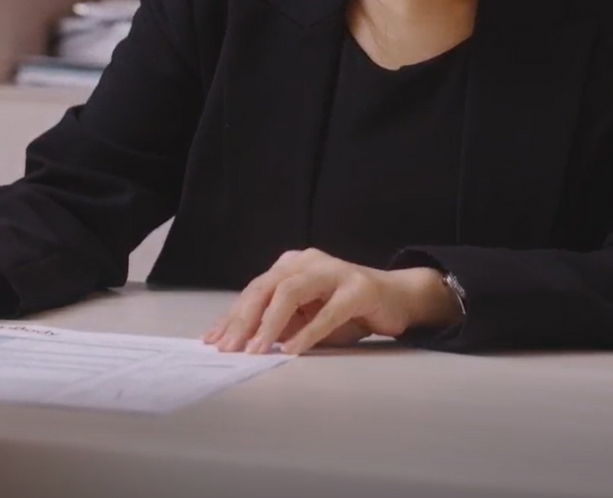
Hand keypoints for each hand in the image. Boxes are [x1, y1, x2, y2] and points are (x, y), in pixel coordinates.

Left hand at [202, 248, 461, 355]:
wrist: (399, 298)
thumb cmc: (348, 310)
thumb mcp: (307, 318)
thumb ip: (280, 325)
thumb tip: (243, 344)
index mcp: (290, 266)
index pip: (254, 290)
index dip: (232, 315)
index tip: (213, 340)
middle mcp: (307, 261)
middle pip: (266, 288)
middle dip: (243, 320)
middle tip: (228, 347)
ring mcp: (333, 271)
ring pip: (291, 293)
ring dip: (270, 324)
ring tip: (255, 350)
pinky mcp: (358, 288)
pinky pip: (327, 311)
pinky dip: (307, 332)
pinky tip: (292, 349)